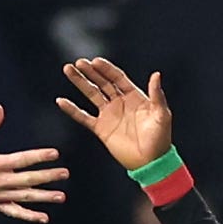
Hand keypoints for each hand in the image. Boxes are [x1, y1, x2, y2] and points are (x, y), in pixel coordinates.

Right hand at [0, 106, 68, 221]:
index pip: (22, 159)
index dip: (39, 156)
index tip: (55, 153)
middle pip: (28, 179)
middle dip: (47, 176)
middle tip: (65, 173)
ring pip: (25, 197)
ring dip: (44, 197)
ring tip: (61, 197)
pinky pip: (15, 212)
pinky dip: (29, 216)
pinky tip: (44, 218)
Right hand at [56, 57, 173, 171]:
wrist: (150, 162)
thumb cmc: (160, 139)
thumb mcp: (161, 115)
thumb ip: (157, 95)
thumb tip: (156, 74)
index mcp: (134, 97)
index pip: (117, 78)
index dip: (106, 69)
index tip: (95, 61)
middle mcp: (120, 103)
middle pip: (102, 82)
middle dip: (90, 72)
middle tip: (78, 62)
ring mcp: (109, 115)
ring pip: (91, 94)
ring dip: (80, 82)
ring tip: (68, 69)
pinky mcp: (100, 129)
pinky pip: (83, 117)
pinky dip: (72, 109)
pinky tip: (61, 101)